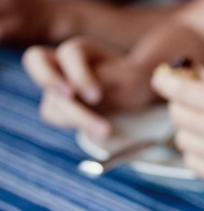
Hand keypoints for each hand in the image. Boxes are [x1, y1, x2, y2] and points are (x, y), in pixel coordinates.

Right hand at [23, 37, 154, 142]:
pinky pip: (53, 115)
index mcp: (82, 51)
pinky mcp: (57, 106)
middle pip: (35, 59)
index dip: (80, 75)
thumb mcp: (129, 78)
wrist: (132, 95)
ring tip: (106, 130)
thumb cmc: (131, 82)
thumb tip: (75, 94)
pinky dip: (71, 123)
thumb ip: (105, 80)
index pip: (70, 54)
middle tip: (69, 96)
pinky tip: (97, 130)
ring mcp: (57, 85)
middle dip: (48, 78)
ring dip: (75, 117)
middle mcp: (64, 65)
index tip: (96, 97)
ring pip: (51, 100)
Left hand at [152, 67, 203, 190]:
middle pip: (177, 117)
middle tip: (195, 103)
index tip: (161, 79)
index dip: (166, 82)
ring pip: (182, 142)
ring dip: (190, 132)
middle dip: (182, 106)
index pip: (182, 92)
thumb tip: (188, 73)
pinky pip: (193, 165)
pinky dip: (197, 154)